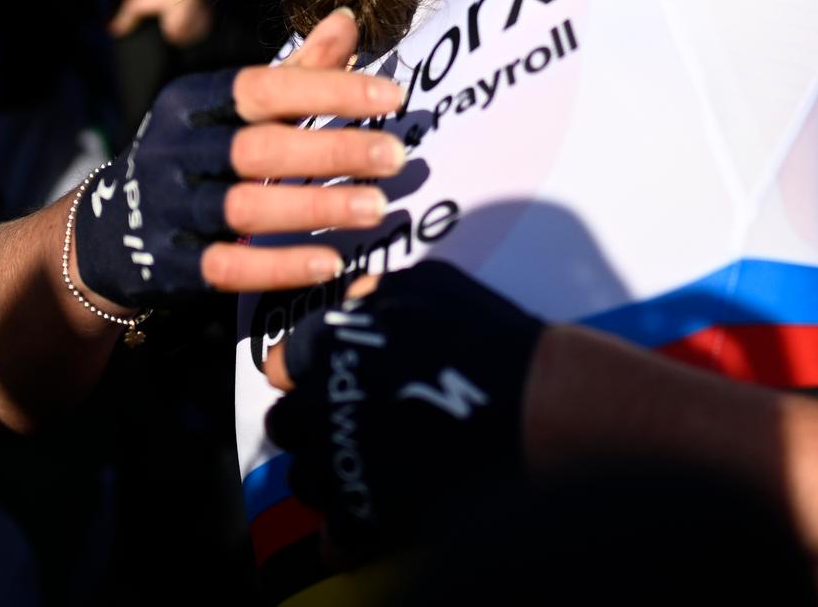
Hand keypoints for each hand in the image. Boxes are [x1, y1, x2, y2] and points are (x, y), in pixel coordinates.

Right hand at [73, 8, 407, 306]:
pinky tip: (332, 263)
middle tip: (396, 157)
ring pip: (246, 206)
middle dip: (332, 150)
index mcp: (192, 102)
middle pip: (258, 147)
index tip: (392, 96)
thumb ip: (294, 73)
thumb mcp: (229, 109)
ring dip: (317, 207)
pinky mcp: (170, 265)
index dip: (329, 89)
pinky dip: (281, 265)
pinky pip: (230, 266)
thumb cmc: (193, 157)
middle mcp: (176, 151)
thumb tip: (348, 20)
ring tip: (377, 208)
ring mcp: (169, 209)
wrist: (106, 233)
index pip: (265, 87)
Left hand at [263, 261, 546, 558]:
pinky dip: (350, 526)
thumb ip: (377, 294)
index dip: (304, 376)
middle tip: (346, 431)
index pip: (282, 364)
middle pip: (287, 424)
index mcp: (332, 343)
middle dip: (311, 427)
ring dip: (331, 475)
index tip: (326, 386)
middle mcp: (324, 398)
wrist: (535, 403)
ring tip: (367, 473)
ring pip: (306, 479)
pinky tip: (377, 514)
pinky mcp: (367, 509)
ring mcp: (343, 457)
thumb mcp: (429, 285)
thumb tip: (353, 299)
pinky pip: (336, 530)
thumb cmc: (490, 338)